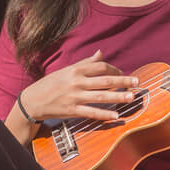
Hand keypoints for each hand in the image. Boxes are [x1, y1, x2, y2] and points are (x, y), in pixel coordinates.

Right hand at [20, 50, 138, 121]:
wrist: (33, 100)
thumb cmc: (51, 83)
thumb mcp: (67, 70)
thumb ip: (85, 63)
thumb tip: (100, 53)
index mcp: (75, 70)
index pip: (100, 67)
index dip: (114, 70)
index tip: (124, 74)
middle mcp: (76, 82)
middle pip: (104, 80)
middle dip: (123, 81)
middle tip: (137, 83)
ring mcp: (74, 96)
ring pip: (101, 96)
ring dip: (118, 97)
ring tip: (132, 97)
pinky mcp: (72, 110)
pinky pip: (91, 112)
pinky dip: (104, 114)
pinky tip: (116, 116)